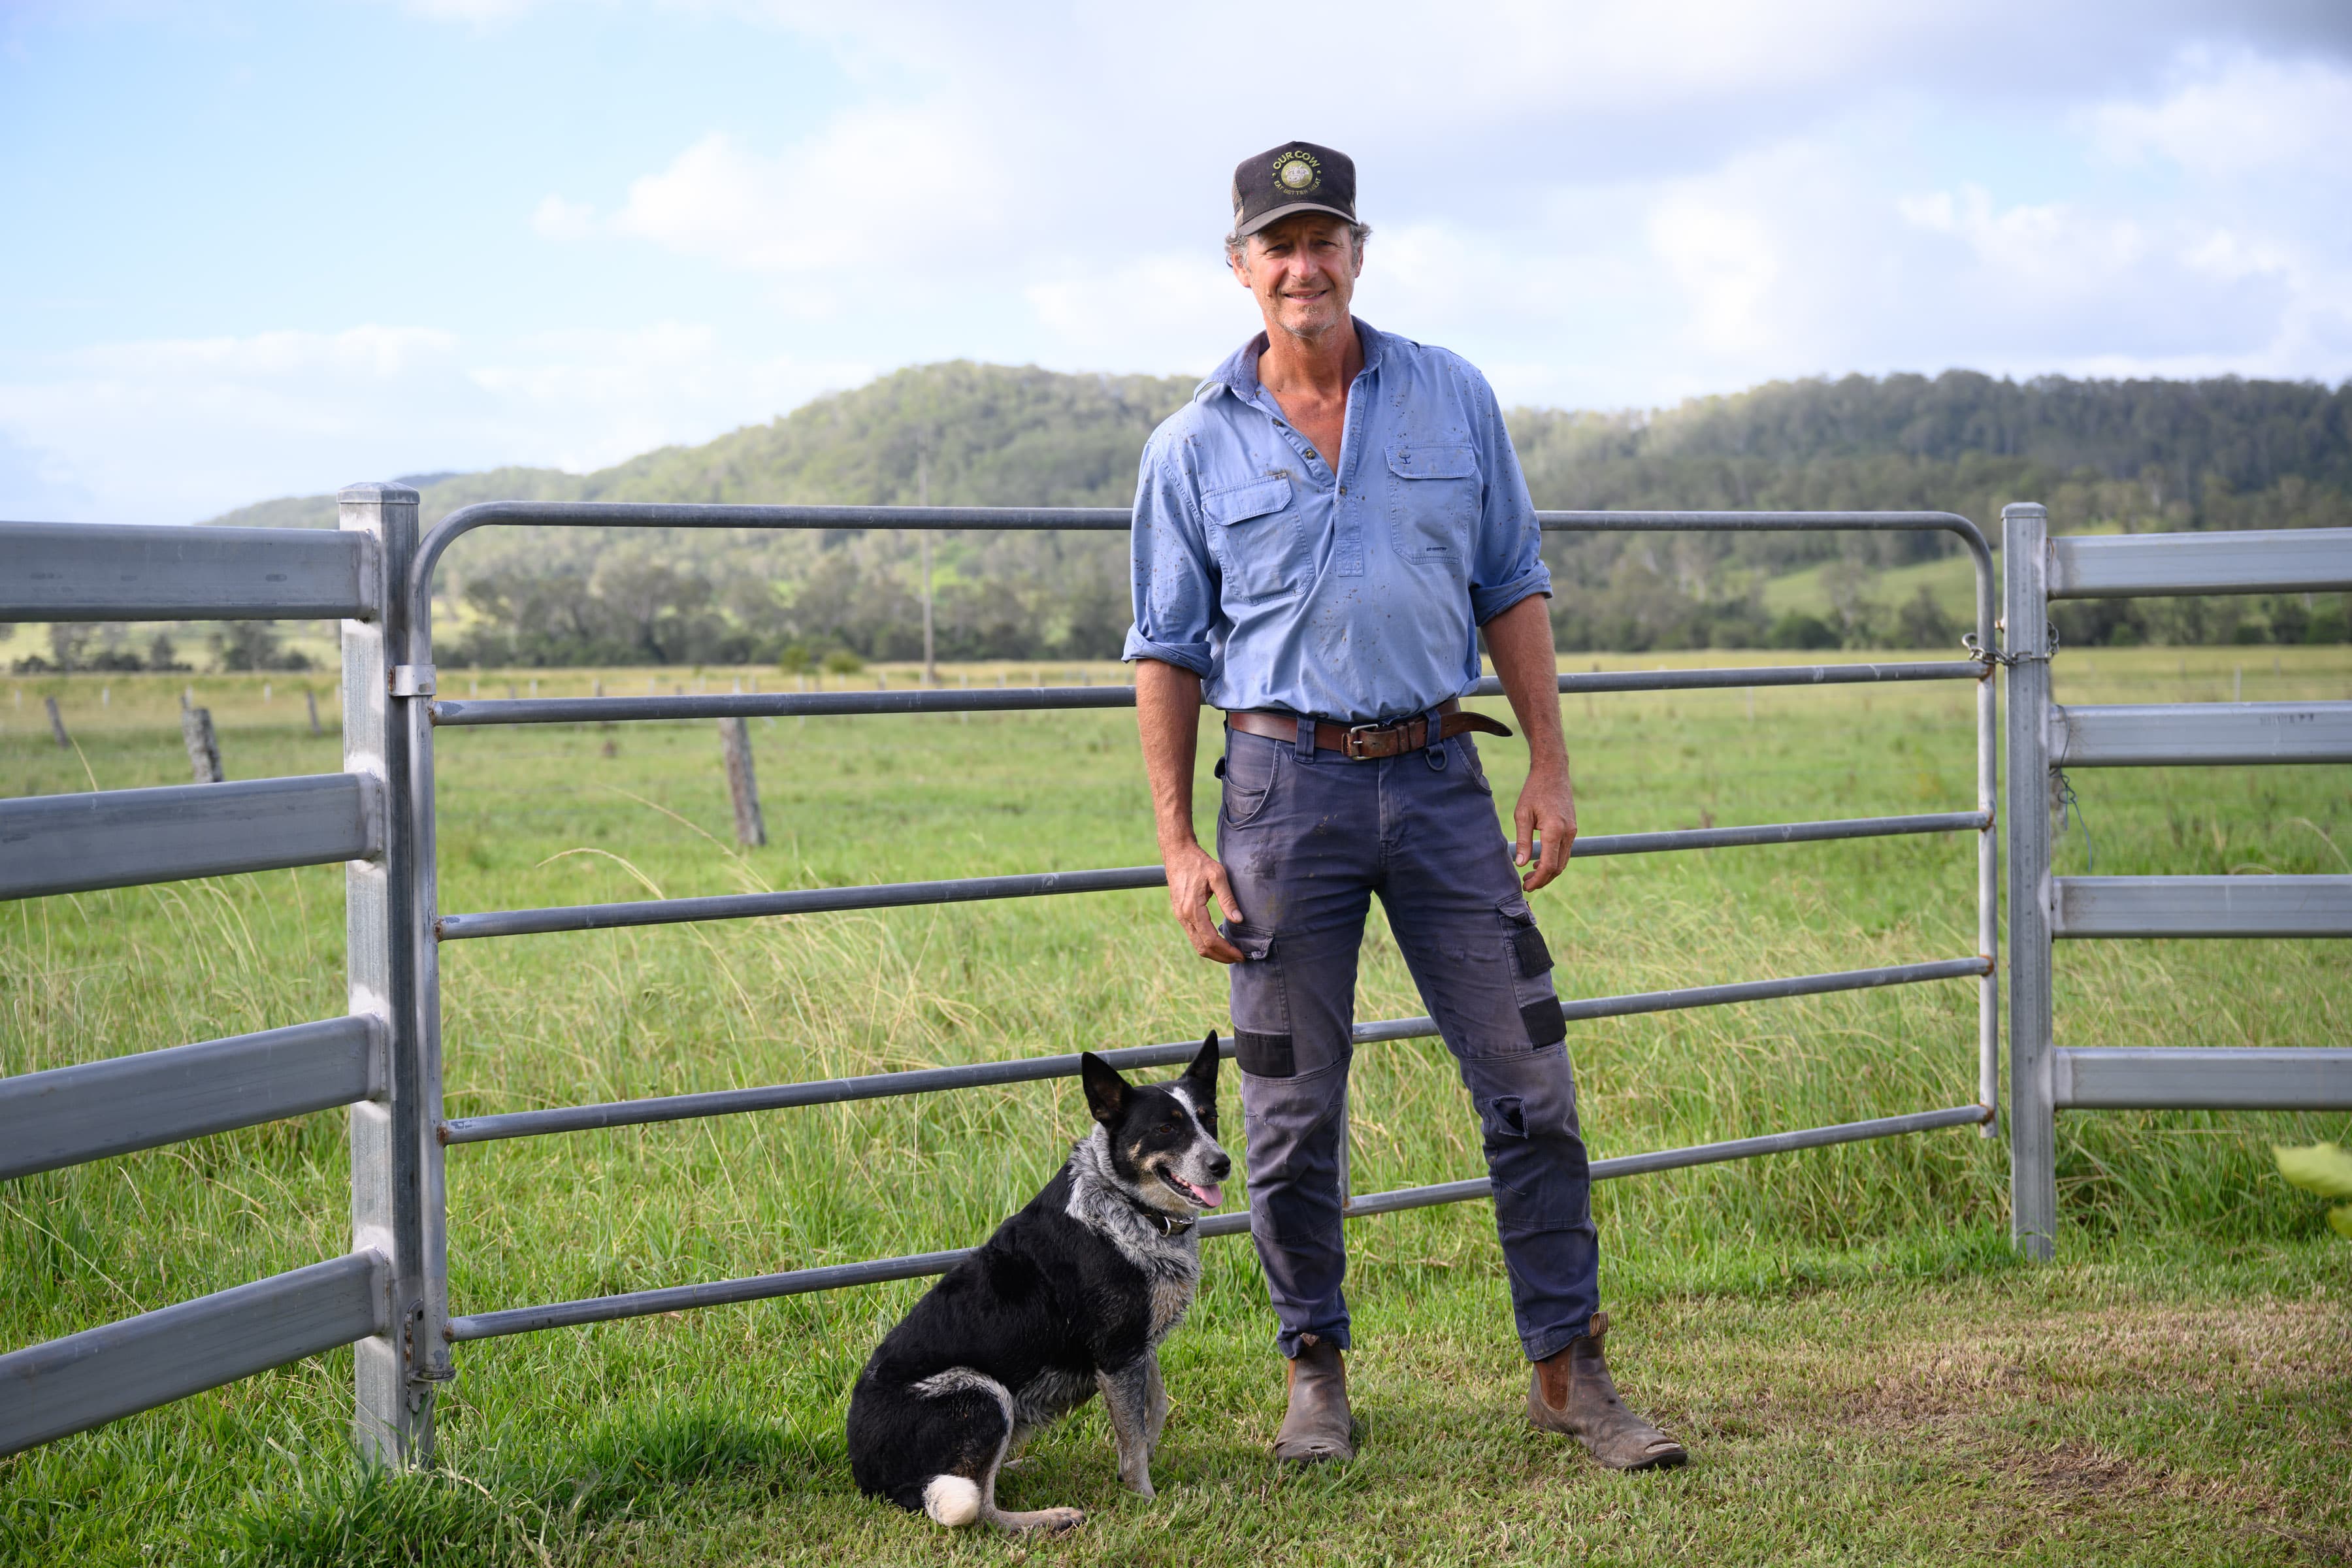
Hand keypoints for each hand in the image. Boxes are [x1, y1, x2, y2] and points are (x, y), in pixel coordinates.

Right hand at [1163, 839, 1244, 962]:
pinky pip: (1193, 935)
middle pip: (1202, 947)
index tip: (1241, 954)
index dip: (1227, 950)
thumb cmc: (1198, 862)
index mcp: (1192, 909)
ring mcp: (1180, 916)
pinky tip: (1219, 941)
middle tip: (1239, 958)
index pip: (1211, 940)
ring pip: (1196, 944)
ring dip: (1214, 952)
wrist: (1177, 853)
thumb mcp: (1218, 876)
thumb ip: (1228, 899)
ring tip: (1231, 953)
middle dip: (1221, 956)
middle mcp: (1183, 917)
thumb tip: (1238, 920)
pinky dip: (1206, 943)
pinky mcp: (1180, 913)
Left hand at [1514, 761, 1576, 892]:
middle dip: (1543, 879)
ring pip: (1563, 861)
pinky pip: (1564, 851)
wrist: (1553, 772)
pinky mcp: (1572, 828)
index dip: (1538, 880)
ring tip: (1530, 874)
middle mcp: (1568, 833)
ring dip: (1548, 872)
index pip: (1549, 866)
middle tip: (1525, 883)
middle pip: (1558, 867)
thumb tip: (1520, 864)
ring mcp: (1572, 831)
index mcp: (1554, 830)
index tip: (1525, 886)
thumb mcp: (1522, 815)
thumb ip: (1522, 841)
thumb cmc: (1534, 791)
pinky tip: (1539, 861)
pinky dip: (1554, 861)